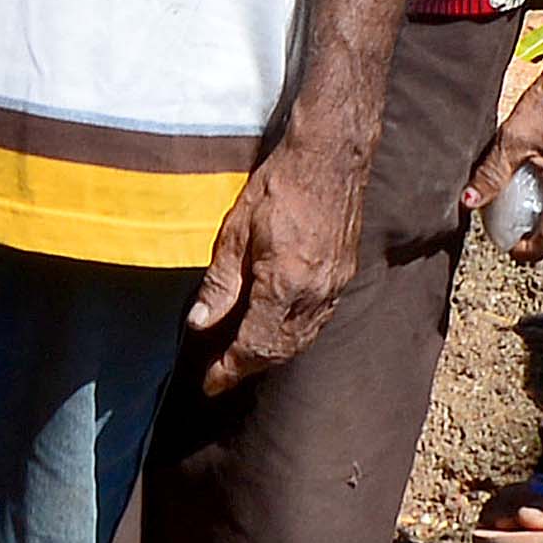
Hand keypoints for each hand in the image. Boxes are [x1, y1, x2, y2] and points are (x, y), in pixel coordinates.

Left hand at [187, 133, 374, 389]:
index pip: (255, 344)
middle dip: (249, 367)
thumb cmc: (278, 186)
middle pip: (281, 350)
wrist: (331, 158)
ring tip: (243, 360)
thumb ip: (220, 283)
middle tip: (221, 376)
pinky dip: (294, 337)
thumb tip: (200, 323)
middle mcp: (316, 293)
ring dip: (272, 356)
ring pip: (301, 339)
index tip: (210, 384)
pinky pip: (317, 321)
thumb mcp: (235, 233)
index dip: (231, 369)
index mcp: (287, 284)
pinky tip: (276, 333)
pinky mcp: (343, 276)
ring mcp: (335, 286)